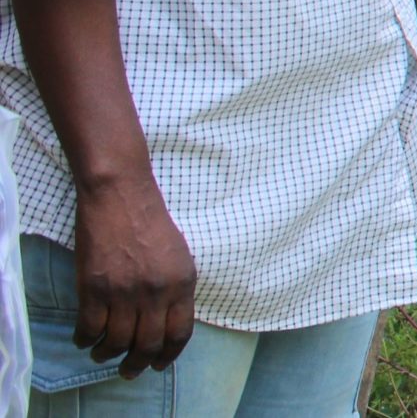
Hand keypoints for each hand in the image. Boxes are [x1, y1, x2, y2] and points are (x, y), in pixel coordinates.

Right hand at [71, 178, 195, 377]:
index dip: (168, 355)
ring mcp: (124, 291)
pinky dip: (85, 340)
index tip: (158, 365)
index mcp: (182, 283)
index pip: (180, 333)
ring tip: (103, 354)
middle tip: (128, 371)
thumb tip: (167, 323)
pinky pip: (89, 328)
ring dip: (108, 354)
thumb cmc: (151, 222)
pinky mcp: (94, 287)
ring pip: (117, 341)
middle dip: (137, 364)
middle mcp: (156, 291)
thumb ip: (177, 289)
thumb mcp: (180, 255)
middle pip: (148, 344)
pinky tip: (85, 339)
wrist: (120, 196)